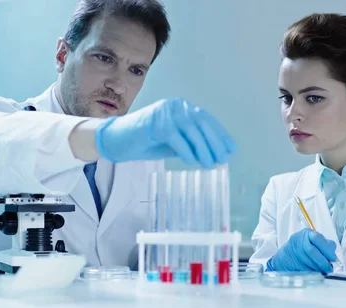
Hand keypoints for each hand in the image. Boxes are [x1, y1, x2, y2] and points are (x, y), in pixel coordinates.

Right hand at [94, 98, 236, 167]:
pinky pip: (175, 138)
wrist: (115, 140)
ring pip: (190, 130)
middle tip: (222, 159)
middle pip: (200, 123)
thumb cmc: (144, 141)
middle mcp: (173, 106)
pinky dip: (186, 151)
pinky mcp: (154, 123)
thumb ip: (190, 143)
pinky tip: (192, 161)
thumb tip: (213, 153)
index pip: (205, 119)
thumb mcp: (172, 142)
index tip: (230, 149)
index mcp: (179, 107)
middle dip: (214, 143)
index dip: (219, 134)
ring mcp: (163, 112)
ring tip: (210, 164)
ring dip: (203, 149)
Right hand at [267, 228, 336, 273]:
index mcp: (307, 233)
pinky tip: (314, 272)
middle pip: (312, 251)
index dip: (327, 250)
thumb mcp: (316, 242)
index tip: (333, 259)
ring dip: (317, 268)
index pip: (318, 239)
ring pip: (307, 260)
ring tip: (323, 271)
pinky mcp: (289, 259)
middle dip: (322, 262)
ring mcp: (293, 250)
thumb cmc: (306, 247)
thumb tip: (333, 257)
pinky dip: (310, 271)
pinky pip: (301, 267)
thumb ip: (326, 246)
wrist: (288, 254)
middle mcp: (299, 240)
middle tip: (329, 268)